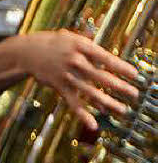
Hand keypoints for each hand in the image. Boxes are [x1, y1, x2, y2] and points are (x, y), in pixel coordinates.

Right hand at [20, 30, 138, 130]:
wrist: (28, 52)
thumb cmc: (55, 43)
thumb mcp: (73, 37)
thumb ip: (92, 45)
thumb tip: (109, 57)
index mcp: (81, 47)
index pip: (105, 58)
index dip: (120, 67)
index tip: (134, 75)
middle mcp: (75, 61)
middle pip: (101, 77)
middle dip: (120, 87)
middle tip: (134, 94)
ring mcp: (67, 76)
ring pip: (90, 92)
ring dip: (108, 102)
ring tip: (122, 110)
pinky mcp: (60, 87)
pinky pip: (73, 103)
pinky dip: (83, 115)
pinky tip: (93, 125)